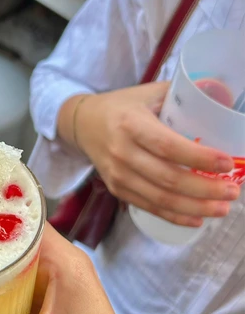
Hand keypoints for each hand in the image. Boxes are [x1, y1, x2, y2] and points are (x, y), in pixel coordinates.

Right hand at [74, 83, 237, 226]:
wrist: (83, 124)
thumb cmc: (122, 106)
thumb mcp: (148, 93)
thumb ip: (180, 96)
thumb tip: (220, 97)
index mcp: (131, 124)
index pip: (167, 146)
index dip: (199, 157)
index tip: (227, 163)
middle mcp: (122, 152)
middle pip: (168, 178)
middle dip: (205, 189)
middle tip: (233, 190)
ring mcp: (118, 174)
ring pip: (161, 198)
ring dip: (195, 207)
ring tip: (223, 208)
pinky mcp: (117, 189)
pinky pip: (149, 208)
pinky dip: (175, 217)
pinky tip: (198, 219)